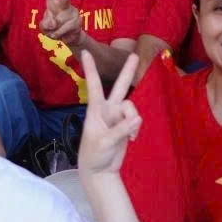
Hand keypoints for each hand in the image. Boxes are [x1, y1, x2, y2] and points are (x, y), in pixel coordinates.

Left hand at [40, 0, 84, 46]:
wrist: (70, 38)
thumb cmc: (55, 28)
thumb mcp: (45, 27)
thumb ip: (45, 24)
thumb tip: (53, 23)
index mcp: (53, 3)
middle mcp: (64, 6)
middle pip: (65, 0)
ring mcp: (73, 14)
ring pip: (60, 25)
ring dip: (54, 33)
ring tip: (56, 34)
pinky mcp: (78, 24)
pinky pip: (64, 33)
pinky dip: (61, 37)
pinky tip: (64, 36)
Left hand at [77, 51, 141, 175]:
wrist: (100, 169)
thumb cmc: (94, 154)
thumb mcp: (104, 142)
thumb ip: (121, 130)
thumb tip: (137, 119)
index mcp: (96, 109)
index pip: (93, 85)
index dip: (90, 68)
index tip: (84, 52)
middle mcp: (107, 109)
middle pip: (119, 86)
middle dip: (127, 71)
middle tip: (135, 56)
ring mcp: (118, 116)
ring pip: (132, 108)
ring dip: (133, 121)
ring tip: (128, 136)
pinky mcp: (126, 125)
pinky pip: (136, 120)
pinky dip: (135, 129)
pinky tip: (131, 138)